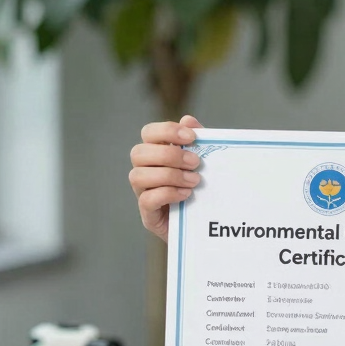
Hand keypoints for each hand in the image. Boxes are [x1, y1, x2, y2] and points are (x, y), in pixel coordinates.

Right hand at [129, 114, 202, 243]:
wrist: (207, 226)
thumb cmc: (203, 190)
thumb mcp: (205, 164)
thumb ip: (198, 142)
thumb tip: (188, 119)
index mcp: (156, 154)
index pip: (148, 133)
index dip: (167, 130)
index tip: (192, 137)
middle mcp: (145, 171)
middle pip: (138, 153)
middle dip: (169, 155)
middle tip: (196, 163)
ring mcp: (143, 193)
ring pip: (137, 176)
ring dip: (169, 175)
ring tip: (195, 181)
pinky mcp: (148, 215)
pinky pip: (146, 200)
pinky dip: (167, 194)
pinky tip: (187, 194)